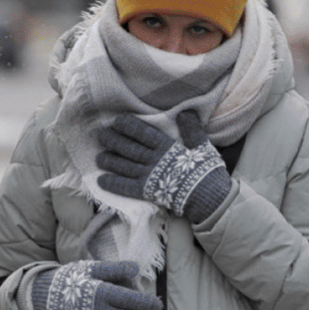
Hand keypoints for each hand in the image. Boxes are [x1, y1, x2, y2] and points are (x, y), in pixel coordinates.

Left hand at [97, 110, 231, 222]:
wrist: (208, 197)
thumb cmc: (206, 171)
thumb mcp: (202, 146)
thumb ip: (192, 130)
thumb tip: (186, 112)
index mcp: (167, 147)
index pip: (143, 132)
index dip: (128, 126)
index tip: (117, 121)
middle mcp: (154, 160)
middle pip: (129, 148)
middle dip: (113, 141)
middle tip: (100, 135)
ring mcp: (149, 176)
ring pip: (124, 166)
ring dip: (110, 160)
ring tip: (99, 156)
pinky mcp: (146, 192)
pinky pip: (125, 187)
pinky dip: (112, 184)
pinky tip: (101, 180)